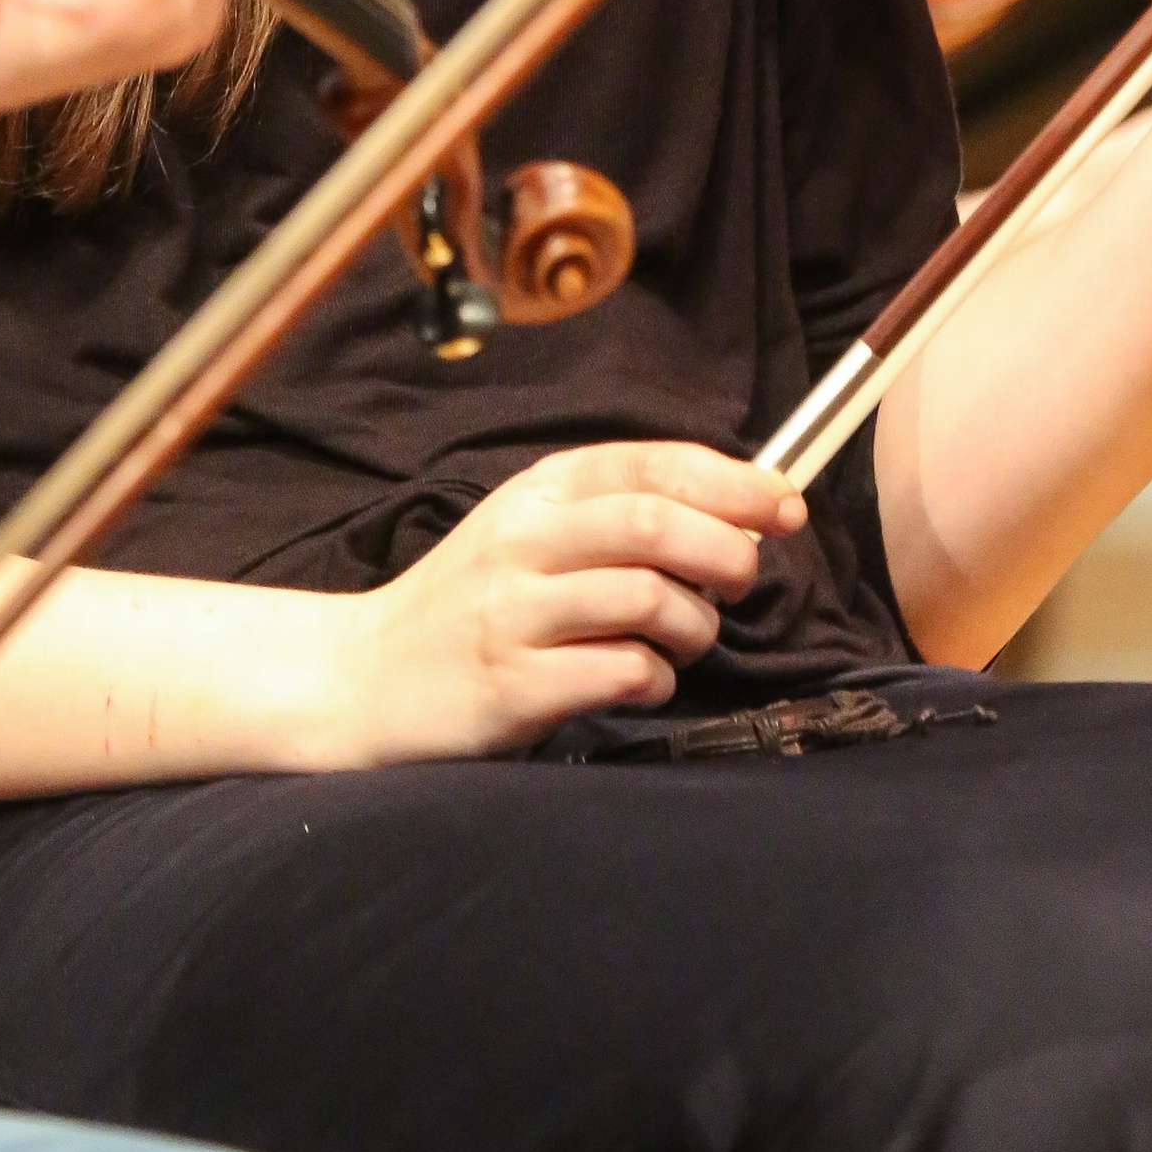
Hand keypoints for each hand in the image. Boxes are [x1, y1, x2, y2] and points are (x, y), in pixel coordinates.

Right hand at [335, 443, 806, 760]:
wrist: (363, 679)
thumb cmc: (473, 603)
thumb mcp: (532, 533)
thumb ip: (618, 514)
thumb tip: (742, 509)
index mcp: (538, 492)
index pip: (651, 464)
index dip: (733, 482)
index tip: (787, 506)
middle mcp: (522, 541)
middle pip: (653, 523)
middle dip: (726, 549)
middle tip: (745, 579)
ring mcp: (511, 614)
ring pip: (646, 600)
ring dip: (695, 625)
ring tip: (686, 638)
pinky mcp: (510, 686)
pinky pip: (620, 673)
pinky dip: (657, 678)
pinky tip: (644, 679)